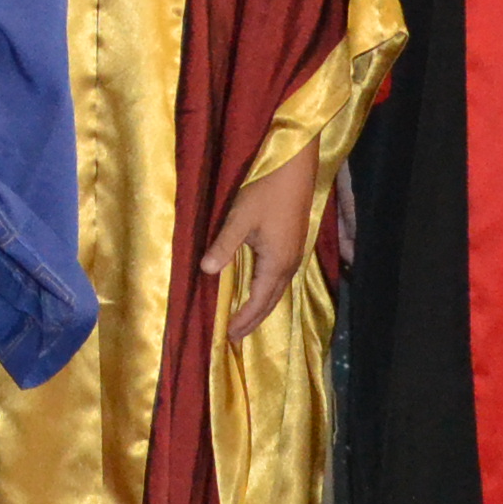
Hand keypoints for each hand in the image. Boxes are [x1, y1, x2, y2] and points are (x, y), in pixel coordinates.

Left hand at [201, 150, 318, 342]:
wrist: (295, 167)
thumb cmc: (266, 190)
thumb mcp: (240, 218)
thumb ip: (224, 245)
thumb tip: (206, 271)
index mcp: (277, 263)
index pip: (259, 301)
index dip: (244, 319)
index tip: (229, 336)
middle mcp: (290, 264)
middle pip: (271, 301)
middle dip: (253, 320)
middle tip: (235, 336)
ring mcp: (295, 253)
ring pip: (278, 290)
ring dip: (262, 306)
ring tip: (245, 319)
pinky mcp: (294, 243)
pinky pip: (281, 278)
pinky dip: (268, 291)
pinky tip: (258, 288)